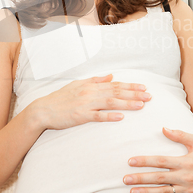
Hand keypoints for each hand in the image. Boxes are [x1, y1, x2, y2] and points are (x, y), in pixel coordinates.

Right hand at [29, 74, 150, 130]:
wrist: (43, 110)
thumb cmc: (61, 98)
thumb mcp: (78, 84)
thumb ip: (95, 80)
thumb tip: (111, 76)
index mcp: (91, 86)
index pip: (115, 85)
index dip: (130, 86)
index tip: (144, 87)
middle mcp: (90, 93)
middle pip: (116, 92)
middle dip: (134, 94)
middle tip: (149, 96)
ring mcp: (85, 104)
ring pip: (110, 102)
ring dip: (127, 103)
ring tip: (141, 105)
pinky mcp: (80, 116)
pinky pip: (97, 116)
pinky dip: (109, 115)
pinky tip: (121, 116)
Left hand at [123, 128, 192, 192]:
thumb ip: (180, 135)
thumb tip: (164, 129)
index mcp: (186, 162)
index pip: (161, 161)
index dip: (144, 161)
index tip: (131, 161)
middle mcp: (185, 177)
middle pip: (159, 178)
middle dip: (141, 178)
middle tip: (126, 179)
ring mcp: (188, 189)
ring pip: (164, 192)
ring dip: (147, 192)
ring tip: (133, 192)